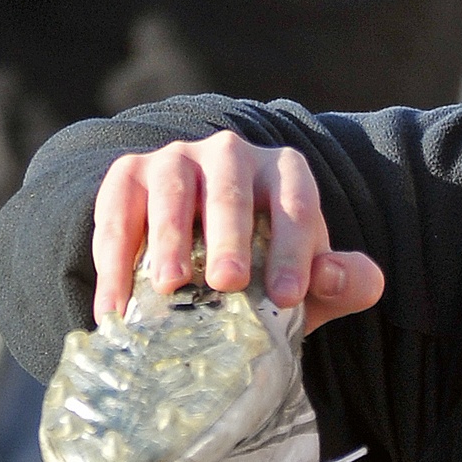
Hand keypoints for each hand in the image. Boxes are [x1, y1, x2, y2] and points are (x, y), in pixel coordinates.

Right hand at [91, 134, 385, 333]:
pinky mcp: (128, 177)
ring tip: (169, 286)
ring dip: (167, 238)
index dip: (295, 248)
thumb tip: (346, 278)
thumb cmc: (265, 273)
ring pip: (172, 190)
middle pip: (230, 189)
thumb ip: (340, 283)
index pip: (295, 203)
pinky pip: (117, 210)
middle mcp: (229, 154)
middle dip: (229, 236)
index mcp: (283, 174)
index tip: (289, 297)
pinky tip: (116, 306)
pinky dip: (115, 258)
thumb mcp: (308, 284)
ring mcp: (175, 160)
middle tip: (227, 282)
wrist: (199, 260)